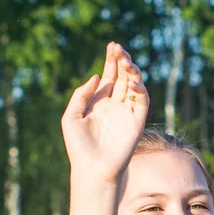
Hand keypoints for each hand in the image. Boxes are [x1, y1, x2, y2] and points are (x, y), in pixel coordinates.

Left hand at [62, 43, 149, 182]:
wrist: (92, 168)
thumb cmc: (78, 146)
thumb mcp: (71, 116)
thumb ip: (81, 94)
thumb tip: (95, 76)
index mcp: (99, 103)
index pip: (109, 77)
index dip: (111, 61)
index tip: (112, 46)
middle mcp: (115, 105)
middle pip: (123, 77)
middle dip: (122, 61)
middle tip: (118, 49)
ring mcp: (127, 113)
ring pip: (134, 86)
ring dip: (132, 72)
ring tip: (125, 61)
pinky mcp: (137, 122)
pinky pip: (142, 102)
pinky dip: (140, 90)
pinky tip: (133, 82)